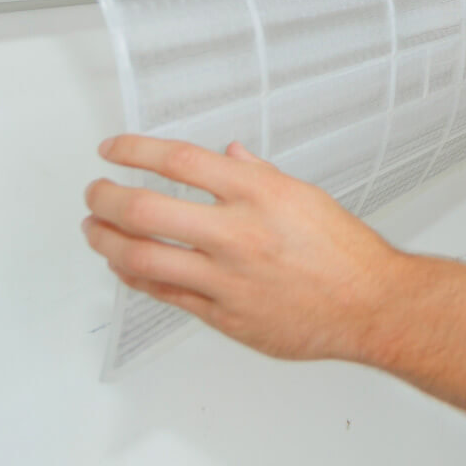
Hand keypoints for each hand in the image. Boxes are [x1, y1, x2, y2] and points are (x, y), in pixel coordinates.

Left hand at [82, 136, 402, 361]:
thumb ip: (258, 174)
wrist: (370, 304)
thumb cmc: (344, 250)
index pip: (179, 160)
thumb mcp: (303, 194)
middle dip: (105, 197)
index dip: (134, 150)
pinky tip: (124, 265)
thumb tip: (229, 154)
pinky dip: (136, 276)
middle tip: (95, 191)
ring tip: (95, 229)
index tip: (113, 149)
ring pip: (143, 258)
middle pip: (145, 209)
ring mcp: (227, 278)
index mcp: (259, 193)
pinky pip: (165, 295)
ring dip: (106, 240)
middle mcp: (237, 233)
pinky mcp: (225, 316)